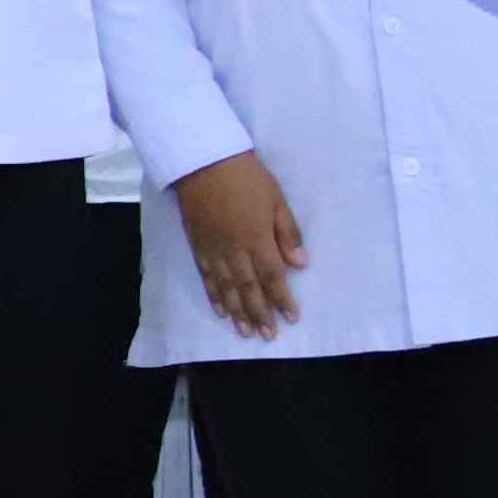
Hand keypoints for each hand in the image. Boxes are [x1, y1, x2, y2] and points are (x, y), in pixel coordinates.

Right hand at [172, 152, 305, 336]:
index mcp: (257, 239)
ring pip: (227, 288)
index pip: (273, 276)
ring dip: (238, 312)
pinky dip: (214, 295)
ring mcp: (213, 250)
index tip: (292, 317)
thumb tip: (300, 264)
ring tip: (245, 331)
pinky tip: (221, 309)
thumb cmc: (246, 176)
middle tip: (268, 335)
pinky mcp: (198, 246)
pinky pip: (207, 277)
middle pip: (249, 288)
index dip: (282, 299)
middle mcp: (234, 251)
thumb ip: (287, 233)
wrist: (202, 162)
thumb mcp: (276, 199)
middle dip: (260, 313)